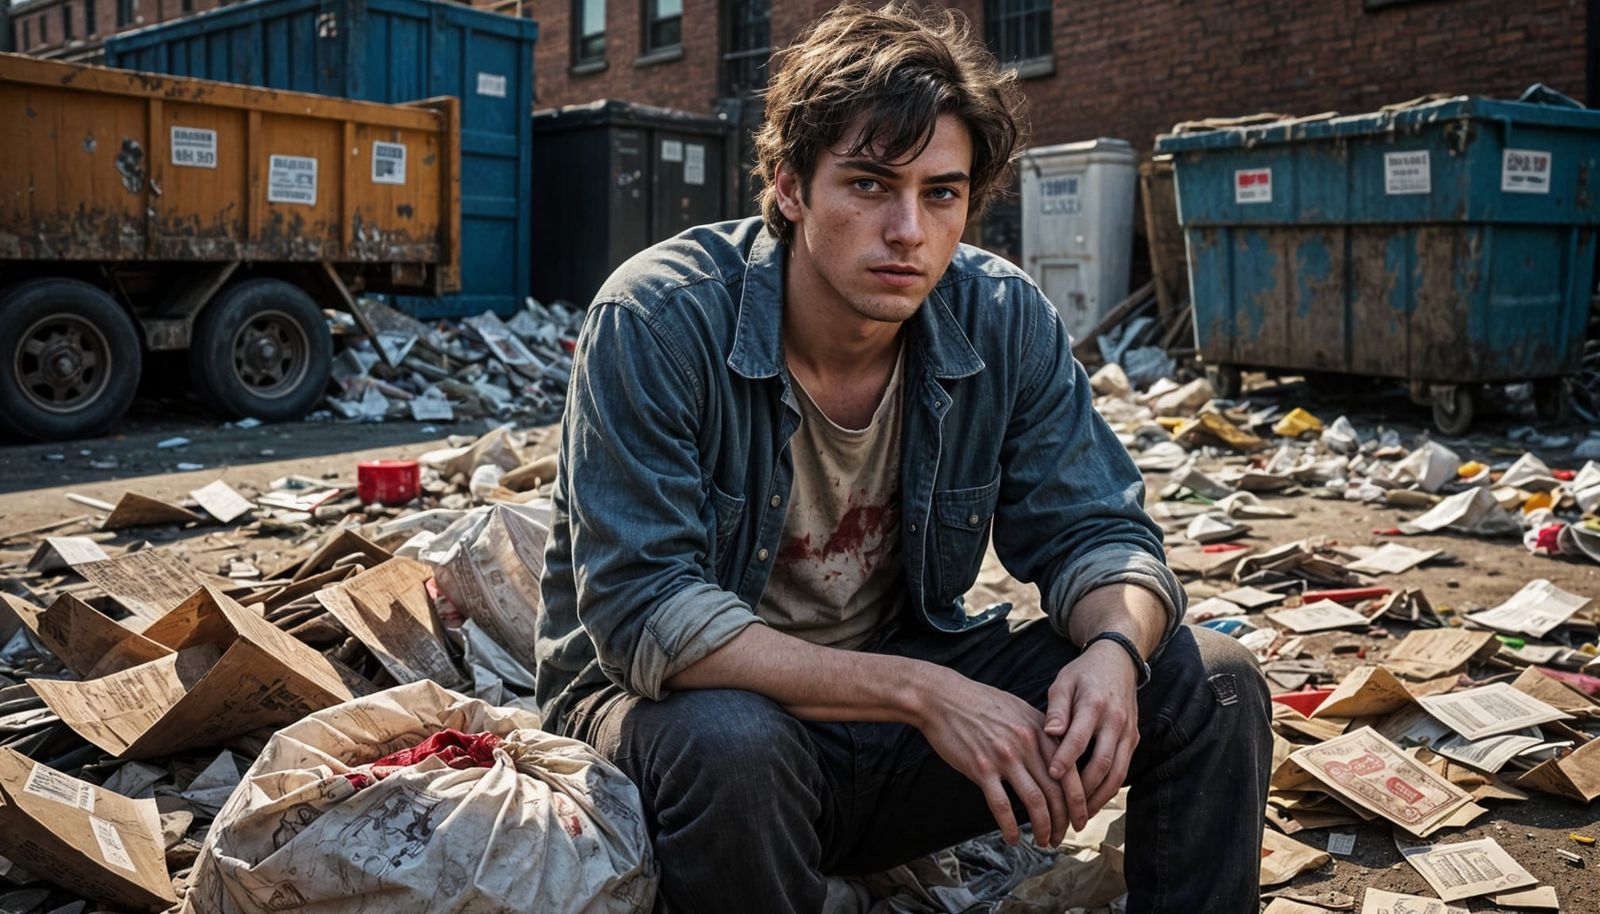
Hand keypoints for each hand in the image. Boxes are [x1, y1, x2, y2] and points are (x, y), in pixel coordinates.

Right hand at [914, 670, 1068, 847]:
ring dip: (1043, 828)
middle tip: (1063, 837)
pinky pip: (1002, 805)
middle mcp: (1027, 744)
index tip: (1079, 818)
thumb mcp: (1020, 709)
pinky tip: (1014, 838)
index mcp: (1040, 730)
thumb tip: (1058, 756)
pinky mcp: (981, 768)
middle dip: (1064, 821)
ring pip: (1035, 801)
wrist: (943, 698)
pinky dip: (1010, 827)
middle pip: (1057, 791)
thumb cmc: (979, 702)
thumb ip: (1041, 732)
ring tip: (1044, 841)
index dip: (1079, 801)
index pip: (1071, 772)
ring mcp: (1004, 756)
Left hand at [1043, 641, 1140, 830]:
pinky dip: (1110, 788)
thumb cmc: (1083, 674)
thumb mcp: (1063, 682)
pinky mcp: (1134, 739)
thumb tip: (1050, 732)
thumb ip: (1057, 709)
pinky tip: (1094, 802)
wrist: (1118, 662)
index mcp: (1094, 705)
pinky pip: (1124, 769)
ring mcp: (1128, 732)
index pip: (1079, 738)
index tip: (1050, 776)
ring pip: (1118, 773)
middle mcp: (1115, 721)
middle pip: (1102, 763)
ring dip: (1100, 798)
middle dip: (1085, 791)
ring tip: (1081, 817)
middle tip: (1066, 812)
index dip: (1065, 759)